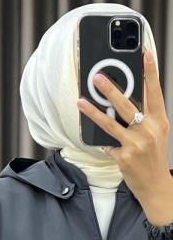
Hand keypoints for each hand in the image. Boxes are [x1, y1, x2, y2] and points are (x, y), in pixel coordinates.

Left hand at [77, 49, 172, 226]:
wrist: (155, 185)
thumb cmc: (153, 157)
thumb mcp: (156, 134)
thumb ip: (144, 117)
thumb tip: (123, 103)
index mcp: (159, 121)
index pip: (155, 91)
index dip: (150, 71)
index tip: (145, 53)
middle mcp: (149, 130)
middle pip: (128, 104)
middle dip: (111, 89)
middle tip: (98, 76)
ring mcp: (136, 144)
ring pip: (111, 123)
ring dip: (93, 111)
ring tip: (81, 101)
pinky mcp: (124, 157)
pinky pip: (106, 144)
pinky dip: (98, 139)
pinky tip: (89, 132)